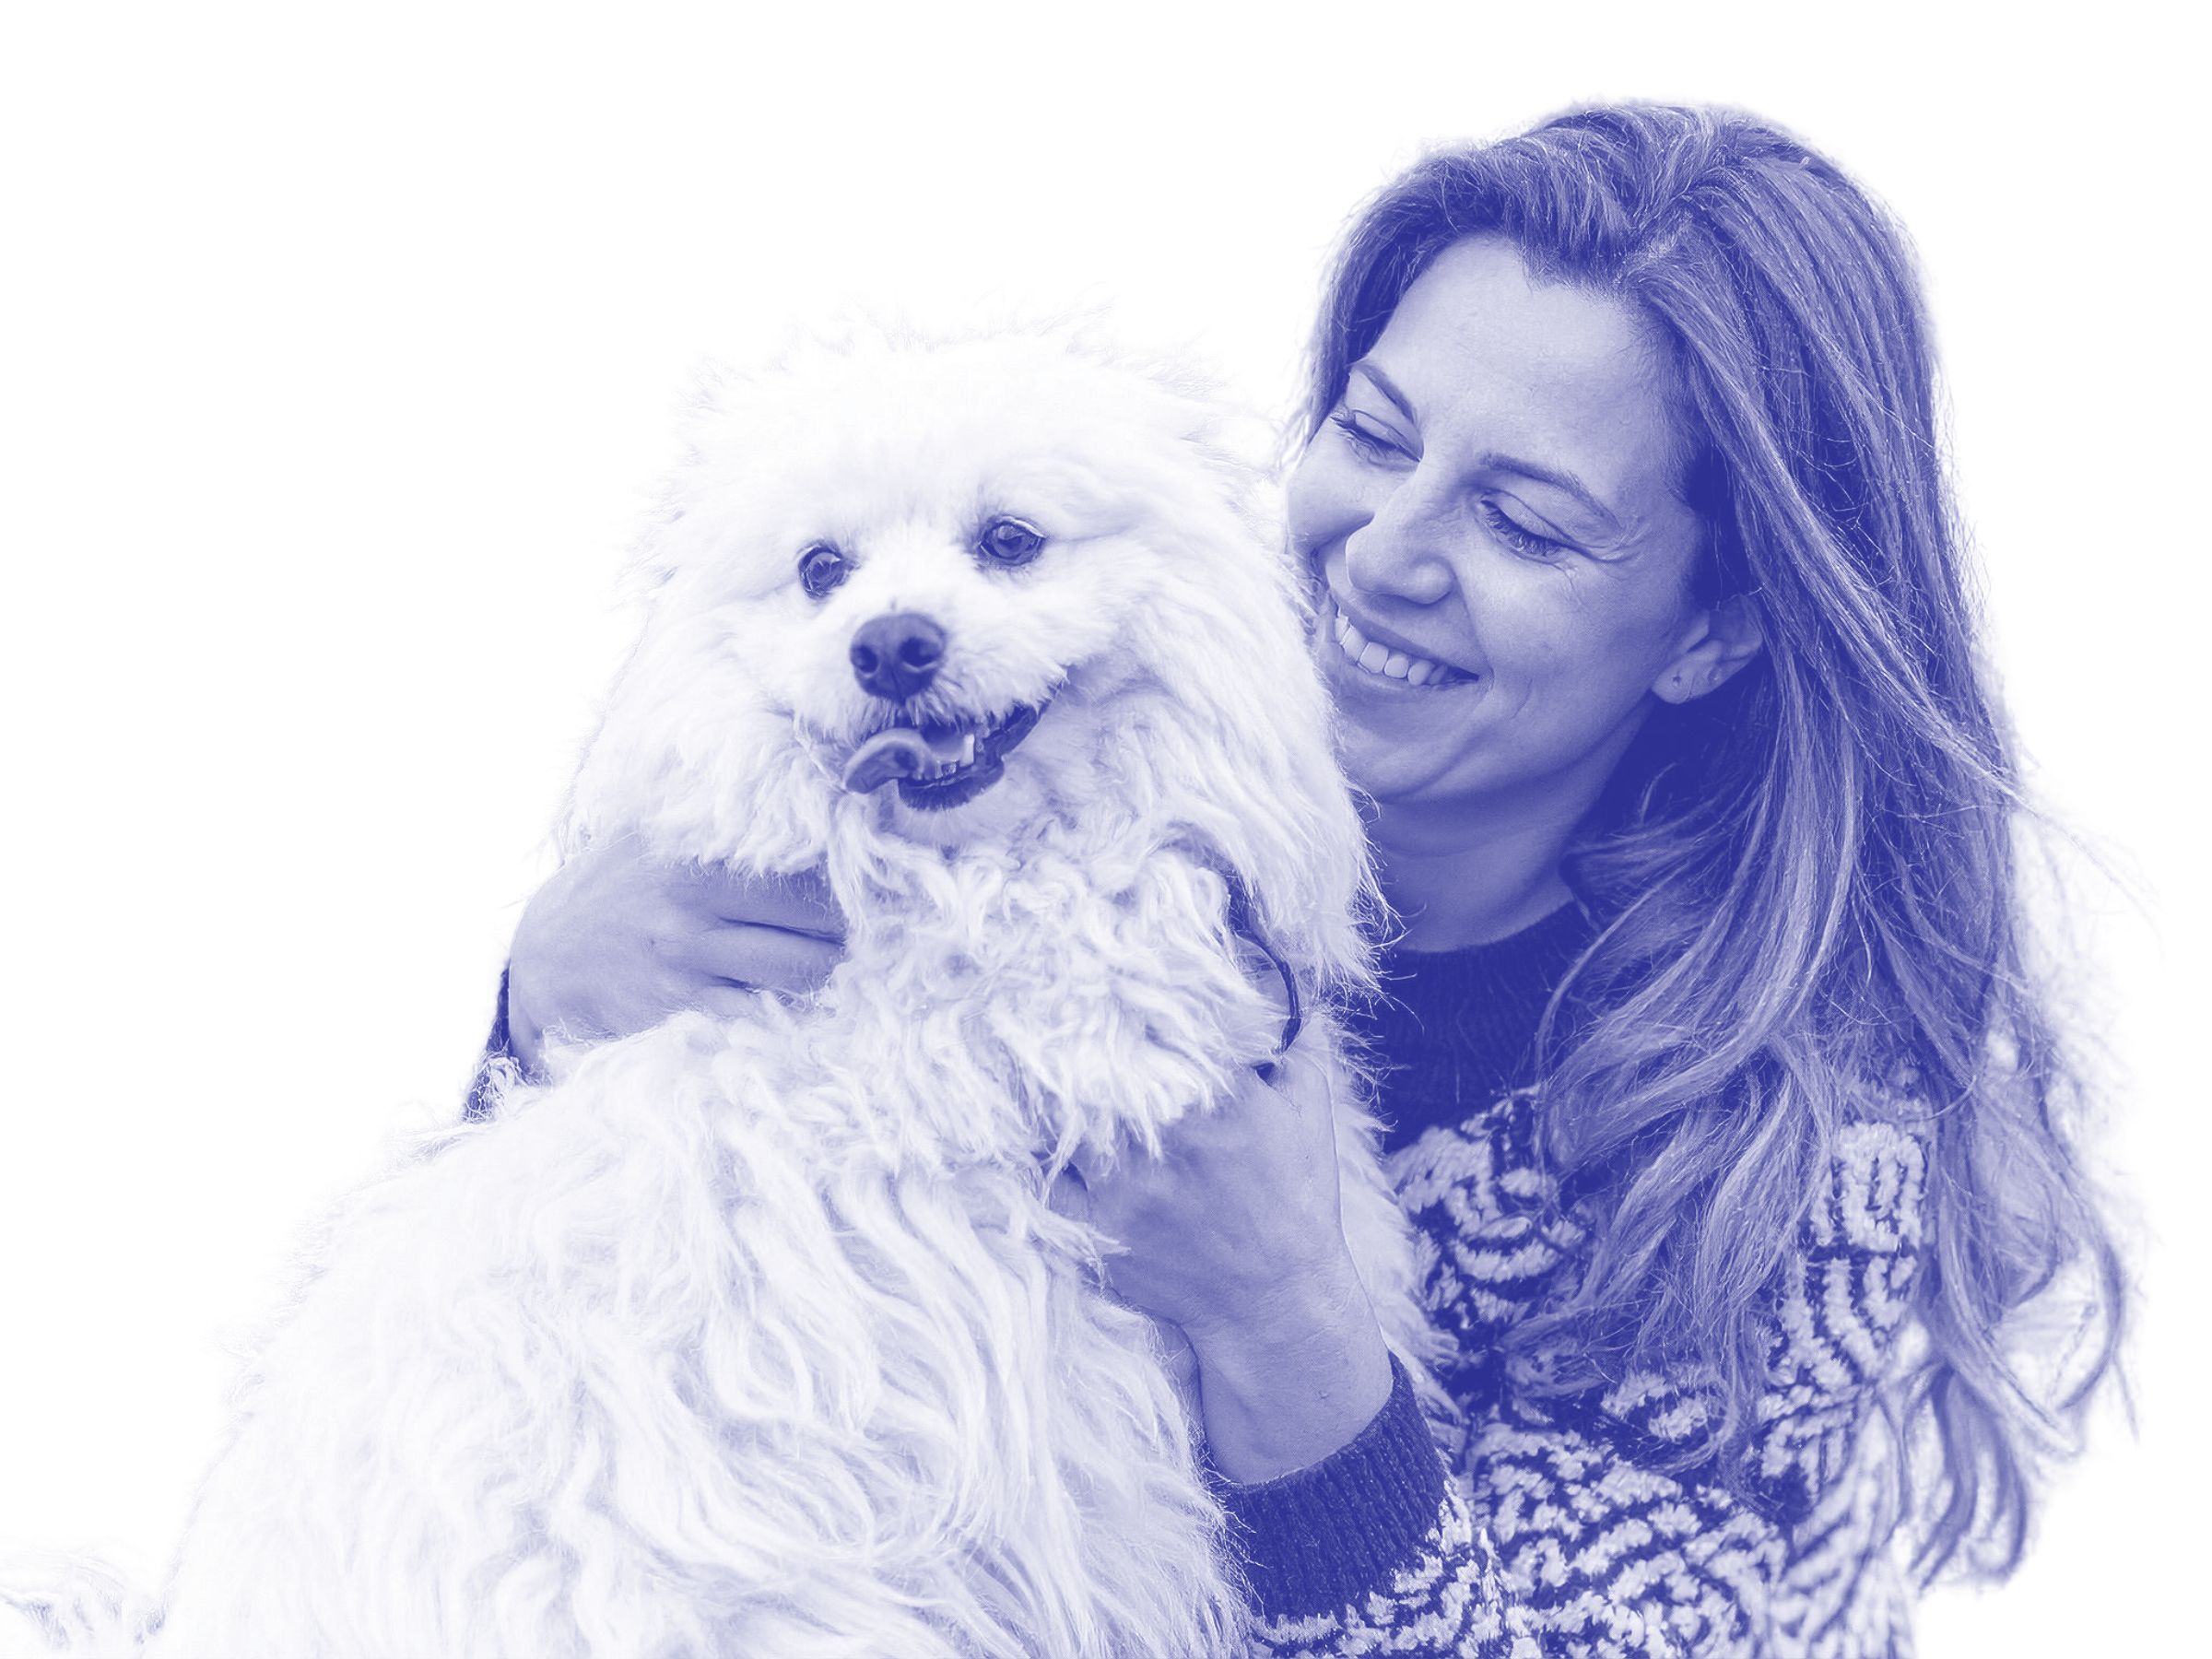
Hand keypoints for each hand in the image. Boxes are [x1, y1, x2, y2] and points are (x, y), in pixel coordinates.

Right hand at [504, 838, 846, 1073]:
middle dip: (853, 938)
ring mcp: (689, 965)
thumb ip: (722, 821)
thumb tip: (811, 797)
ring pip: (803, 976)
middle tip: (870, 941)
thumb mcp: (657, 835)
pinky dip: (792, 1014)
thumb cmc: (618, 886)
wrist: (543, 956)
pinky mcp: (682, 1013)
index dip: (853, 890)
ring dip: (831, 978)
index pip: (809, 873)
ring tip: (841, 972)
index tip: (876, 898)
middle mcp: (696, 907)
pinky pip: (764, 1017)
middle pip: (819, 928)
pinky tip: (798, 1005)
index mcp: (700, 858)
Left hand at [1049, 1034, 1393, 1483]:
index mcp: (1223, 1104)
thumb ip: (1304, 1049)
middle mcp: (1170, 1143)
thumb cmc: (1297, 1200)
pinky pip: (1047, 1181)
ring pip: (1065, 1120)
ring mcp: (1128, 1189)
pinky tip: (1021, 1125)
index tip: (1099, 968)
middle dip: (1074, 1031)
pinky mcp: (1101, 1228)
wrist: (1275, 1299)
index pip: (1165, 1031)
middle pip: (1100, 1069)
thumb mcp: (1310, 1117)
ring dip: (1047, 1088)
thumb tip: (1305, 995)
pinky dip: (1034, 1153)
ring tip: (1018, 1047)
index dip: (1127, 996)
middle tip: (1043, 993)